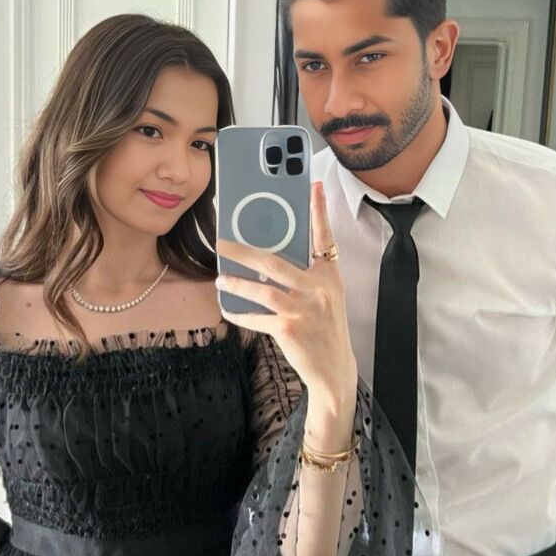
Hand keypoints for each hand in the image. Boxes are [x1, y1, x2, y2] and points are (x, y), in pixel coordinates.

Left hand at [216, 182, 356, 402]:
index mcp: (329, 276)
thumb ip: (305, 276)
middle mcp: (319, 290)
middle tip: (222, 243)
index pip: (325, 237)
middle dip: (243, 252)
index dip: (319, 211)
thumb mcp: (324, 297)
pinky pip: (257, 317)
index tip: (314, 186)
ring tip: (221, 279)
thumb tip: (267, 258)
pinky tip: (229, 309)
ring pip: (262, 289)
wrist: (334, 369)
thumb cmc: (324, 328)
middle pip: (275, 262)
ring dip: (237, 284)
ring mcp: (305, 311)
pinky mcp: (290, 330)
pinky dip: (240, 313)